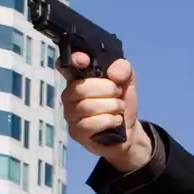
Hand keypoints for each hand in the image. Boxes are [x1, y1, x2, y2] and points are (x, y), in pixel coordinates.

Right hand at [60, 50, 151, 171]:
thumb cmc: (121, 103)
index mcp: (78, 79)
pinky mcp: (76, 133)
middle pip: (80, 88)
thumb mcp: (127, 81)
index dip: (72, 61)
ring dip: (110, 106)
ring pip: (86, 107)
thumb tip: (113, 74)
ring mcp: (71, 115)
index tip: (84, 61)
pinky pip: (89, 124)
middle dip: (106, 89)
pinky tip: (116, 121)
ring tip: (119, 107)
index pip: (65, 66)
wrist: (129, 131)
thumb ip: (123, 69)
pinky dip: (108, 121)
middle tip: (118, 93)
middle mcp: (70, 96)